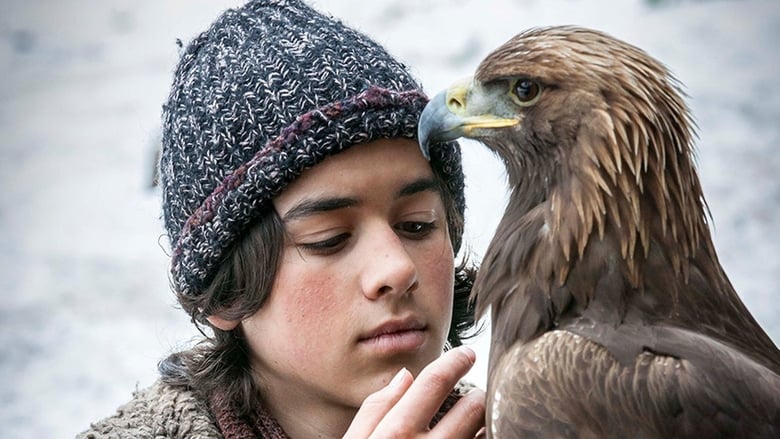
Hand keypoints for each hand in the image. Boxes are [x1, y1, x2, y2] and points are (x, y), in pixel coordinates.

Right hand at [343, 346, 485, 438]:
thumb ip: (375, 409)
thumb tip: (404, 376)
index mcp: (396, 433)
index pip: (434, 382)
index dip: (455, 362)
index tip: (466, 354)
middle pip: (471, 408)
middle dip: (476, 396)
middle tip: (474, 396)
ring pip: (483, 432)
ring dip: (483, 421)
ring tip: (474, 421)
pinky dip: (483, 438)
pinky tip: (472, 437)